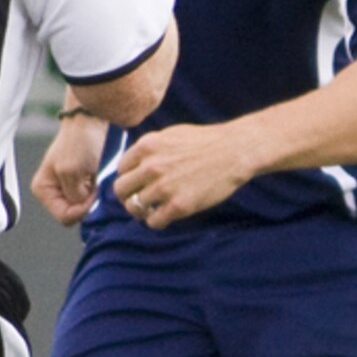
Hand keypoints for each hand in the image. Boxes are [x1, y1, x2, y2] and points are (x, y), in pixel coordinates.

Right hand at [31, 114, 104, 225]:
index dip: (81, 209)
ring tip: (93, 176)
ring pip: (81, 207)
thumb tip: (80, 206)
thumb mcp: (71, 172)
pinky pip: (87, 198)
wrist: (90, 122)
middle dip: (85, 203)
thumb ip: (73, 196)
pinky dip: (94, 191)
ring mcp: (64, 188)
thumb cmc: (79, 143)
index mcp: (42, 190)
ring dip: (91, 196)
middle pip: (72, 214)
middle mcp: (50, 192)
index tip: (93, 192)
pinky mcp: (77, 183)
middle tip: (93, 184)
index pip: (64, 217)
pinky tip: (95, 175)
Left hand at [115, 121, 252, 228]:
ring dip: (142, 211)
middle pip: (121, 190)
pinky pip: (153, 222)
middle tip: (141, 201)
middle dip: (128, 197)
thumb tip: (133, 166)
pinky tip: (166, 216)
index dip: (130, 179)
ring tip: (155, 209)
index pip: (121, 169)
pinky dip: (156, 222)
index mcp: (147, 146)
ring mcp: (163, 187)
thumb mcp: (171, 135)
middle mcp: (151, 166)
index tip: (140, 184)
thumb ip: (150, 149)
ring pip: (134, 207)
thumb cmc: (206, 142)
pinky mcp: (178, 206)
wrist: (235, 152)